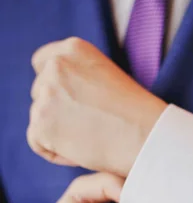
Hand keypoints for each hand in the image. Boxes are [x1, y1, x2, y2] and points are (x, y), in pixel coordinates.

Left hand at [27, 37, 166, 176]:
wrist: (146, 137)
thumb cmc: (137, 115)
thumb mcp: (108, 78)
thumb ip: (79, 78)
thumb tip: (58, 94)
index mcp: (73, 49)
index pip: (42, 63)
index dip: (53, 85)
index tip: (68, 103)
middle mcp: (55, 67)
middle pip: (39, 92)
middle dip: (56, 111)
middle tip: (88, 128)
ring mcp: (46, 95)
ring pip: (39, 118)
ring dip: (58, 133)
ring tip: (91, 140)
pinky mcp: (41, 124)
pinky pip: (36, 142)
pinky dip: (55, 152)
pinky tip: (81, 153)